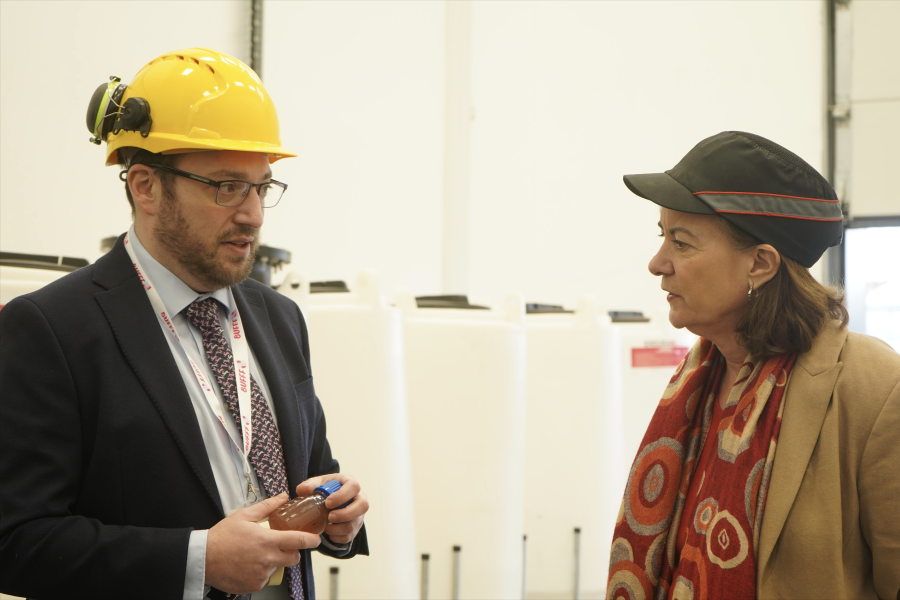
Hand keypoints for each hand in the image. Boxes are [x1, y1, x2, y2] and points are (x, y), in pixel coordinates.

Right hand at [205, 492, 320, 593]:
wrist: (203, 558)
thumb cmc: (222, 536)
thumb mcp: (244, 516)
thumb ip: (267, 507)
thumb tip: (283, 497)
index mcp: (267, 541)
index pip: (298, 541)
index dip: (311, 540)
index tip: (316, 539)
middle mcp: (267, 560)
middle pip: (293, 558)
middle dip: (291, 552)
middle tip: (280, 546)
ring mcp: (261, 575)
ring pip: (278, 568)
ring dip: (274, 562)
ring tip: (256, 555)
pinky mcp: (254, 586)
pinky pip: (264, 579)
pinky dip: (261, 573)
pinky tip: (249, 565)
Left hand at [295, 473, 368, 543]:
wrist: (331, 499)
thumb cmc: (326, 489)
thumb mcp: (318, 483)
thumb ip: (310, 485)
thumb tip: (302, 490)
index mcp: (350, 484)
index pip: (354, 487)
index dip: (342, 496)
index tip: (328, 503)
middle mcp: (359, 498)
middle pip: (363, 506)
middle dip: (345, 514)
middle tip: (330, 517)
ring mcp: (359, 514)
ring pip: (354, 524)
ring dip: (338, 528)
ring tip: (325, 527)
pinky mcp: (356, 527)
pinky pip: (349, 536)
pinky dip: (337, 537)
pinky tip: (329, 532)